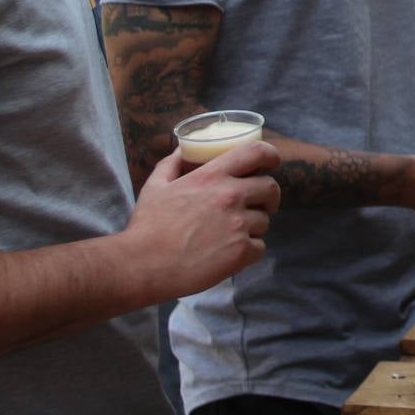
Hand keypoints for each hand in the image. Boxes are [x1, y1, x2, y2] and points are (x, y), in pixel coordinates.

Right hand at [123, 142, 281, 301]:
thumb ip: (172, 163)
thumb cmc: (147, 226)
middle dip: (268, 197)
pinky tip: (229, 254)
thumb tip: (182, 148)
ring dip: (254, 227)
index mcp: (212, 176)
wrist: (143, 265)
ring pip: (265, 221)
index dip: (270, 156)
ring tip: (231, 235)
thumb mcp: (156, 185)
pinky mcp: (241, 252)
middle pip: (271, 188)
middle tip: (257, 206)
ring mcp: (238, 225)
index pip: (256, 152)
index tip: (271, 163)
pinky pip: (260, 247)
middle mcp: (230, 196)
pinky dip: (249, 251)